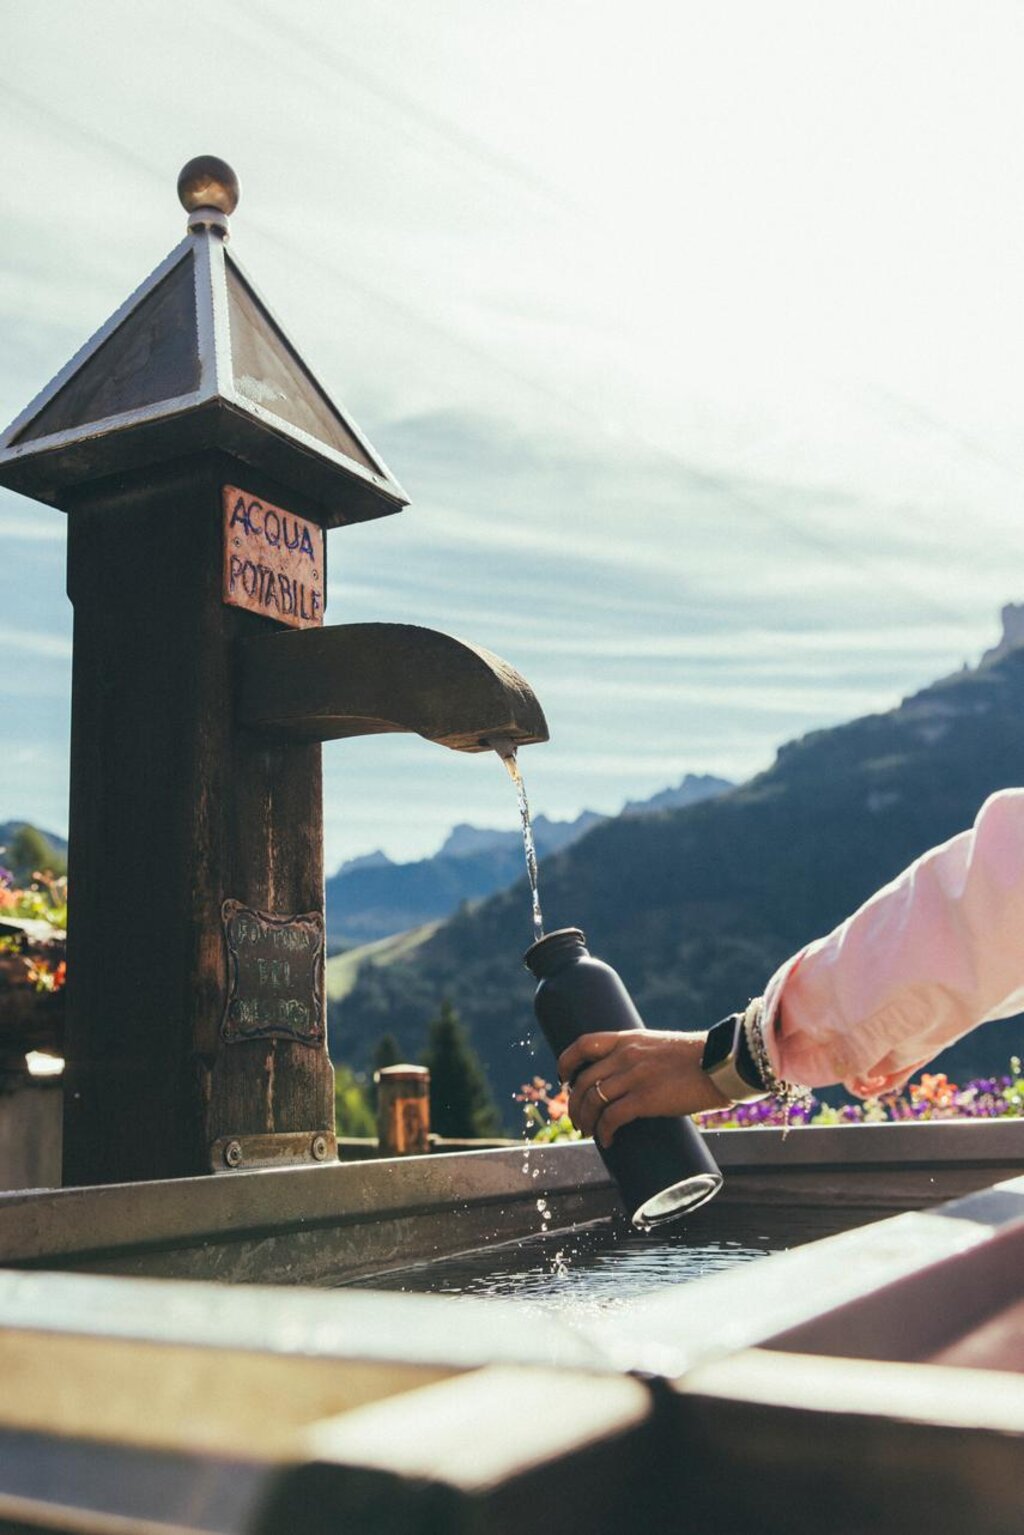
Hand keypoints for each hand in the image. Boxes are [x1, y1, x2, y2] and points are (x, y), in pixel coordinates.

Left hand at [557, 1030, 730, 1146]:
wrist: (723, 1062)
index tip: (563, 1077)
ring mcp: (634, 1076)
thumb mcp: (663, 1047)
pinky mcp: (646, 1098)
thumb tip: (635, 1083)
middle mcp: (626, 1055)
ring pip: (593, 1100)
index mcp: (629, 1039)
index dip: (566, 1062)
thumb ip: (645, 1060)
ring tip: (589, 1132)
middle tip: (577, 1118)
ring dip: (585, 1120)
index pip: (583, 1043)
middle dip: (574, 1102)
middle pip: (583, 1080)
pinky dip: (604, 1132)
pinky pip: (612, 1118)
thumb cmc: (700, 1058)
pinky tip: (606, 1141)